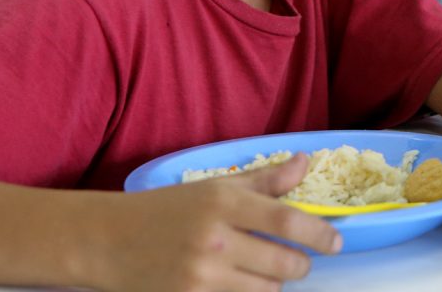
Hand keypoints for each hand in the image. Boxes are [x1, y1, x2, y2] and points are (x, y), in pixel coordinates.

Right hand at [95, 152, 339, 291]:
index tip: (336, 242)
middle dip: (300, 266)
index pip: (287, 221)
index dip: (320, 234)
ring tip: (261, 272)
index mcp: (223, 202)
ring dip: (273, 284)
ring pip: (265, 290)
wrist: (105, 241)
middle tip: (298, 261)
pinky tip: (237, 284)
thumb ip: (264, 181)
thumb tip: (304, 162)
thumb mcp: (213, 187)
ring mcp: (201, 275)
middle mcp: (215, 239)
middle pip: (284, 264)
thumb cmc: (164, 210)